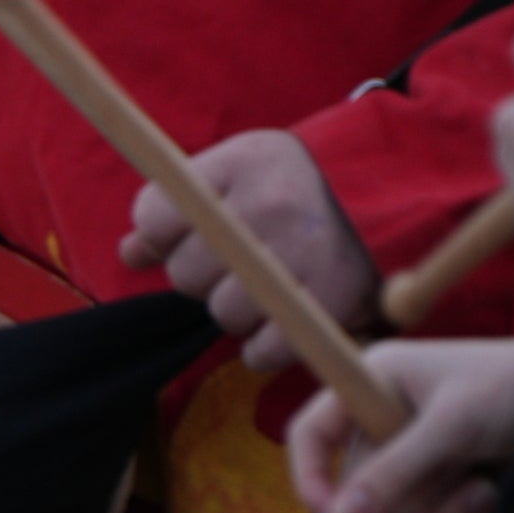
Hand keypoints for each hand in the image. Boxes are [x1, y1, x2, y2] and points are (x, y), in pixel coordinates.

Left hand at [120, 128, 379, 370]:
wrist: (383, 200)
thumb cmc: (287, 190)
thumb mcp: (231, 177)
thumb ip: (174, 210)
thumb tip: (130, 253)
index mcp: (243, 162)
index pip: (154, 215)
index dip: (161, 233)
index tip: (186, 232)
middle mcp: (274, 203)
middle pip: (184, 271)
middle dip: (199, 275)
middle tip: (236, 262)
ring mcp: (307, 251)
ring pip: (222, 312)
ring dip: (233, 311)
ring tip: (263, 287)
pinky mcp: (335, 299)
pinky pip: (263, 349)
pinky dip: (261, 349)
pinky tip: (275, 323)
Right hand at [289, 330, 513, 512]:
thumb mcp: (453, 424)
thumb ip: (395, 469)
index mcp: (370, 388)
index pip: (309, 435)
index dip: (308, 476)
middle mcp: (383, 426)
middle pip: (359, 492)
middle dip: (412, 502)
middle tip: (462, 485)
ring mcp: (414, 462)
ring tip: (485, 493)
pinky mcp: (443, 493)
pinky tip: (492, 511)